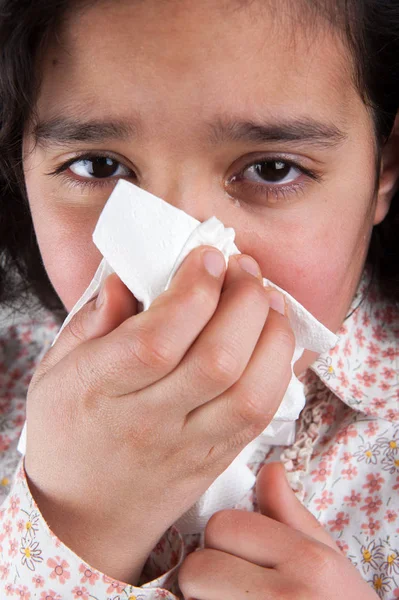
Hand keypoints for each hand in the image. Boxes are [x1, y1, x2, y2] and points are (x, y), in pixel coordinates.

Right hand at [25, 247, 294, 583]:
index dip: (194, 290)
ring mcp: (190, 446)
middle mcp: (150, 421)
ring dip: (273, 335)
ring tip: (266, 299)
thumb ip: (91, 322)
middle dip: (244, 301)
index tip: (208, 256)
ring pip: (251, 392)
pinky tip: (272, 338)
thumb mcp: (56, 372)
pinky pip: (262, 415)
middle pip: (218, 360)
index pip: (158, 339)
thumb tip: (127, 278)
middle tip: (243, 269)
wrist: (84, 517)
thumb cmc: (68, 435)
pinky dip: (278, 369)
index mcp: (100, 391)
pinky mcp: (218, 459)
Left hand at [179, 462, 378, 598]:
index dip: (224, 539)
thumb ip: (290, 514)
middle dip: (206, 575)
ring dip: (205, 599)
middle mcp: (285, 595)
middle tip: (231, 587)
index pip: (223, 526)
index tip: (238, 555)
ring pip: (192, 599)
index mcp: (307, 560)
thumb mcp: (328, 559)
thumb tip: (268, 468)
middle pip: (198, 566)